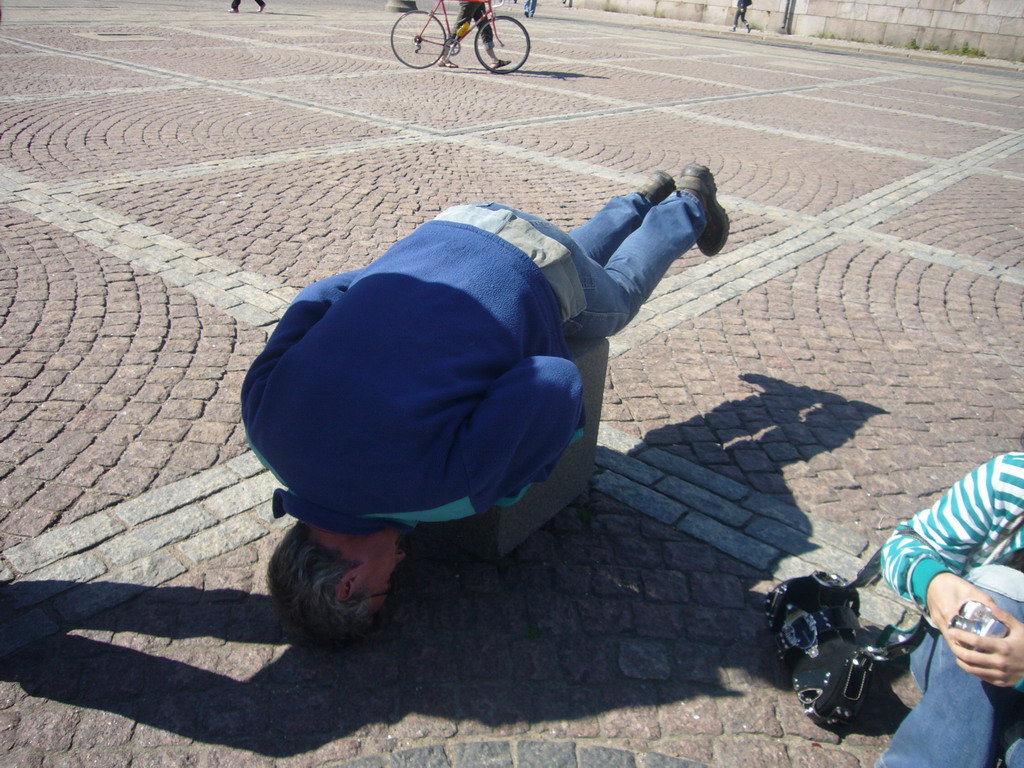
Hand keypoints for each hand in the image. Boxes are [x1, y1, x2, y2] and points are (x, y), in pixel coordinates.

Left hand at [927, 572, 1023, 686]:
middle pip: (969, 657)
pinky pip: (980, 676)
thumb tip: (991, 606)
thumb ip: (1005, 617)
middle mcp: (999, 662)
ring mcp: (999, 674)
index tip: (952, 631)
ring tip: (956, 651)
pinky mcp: (1000, 682)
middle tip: (950, 642)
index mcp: (1003, 647)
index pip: (976, 641)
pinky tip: (967, 662)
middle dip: (956, 648)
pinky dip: (971, 669)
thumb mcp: (1020, 630)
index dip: (961, 636)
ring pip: (972, 669)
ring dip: (960, 660)